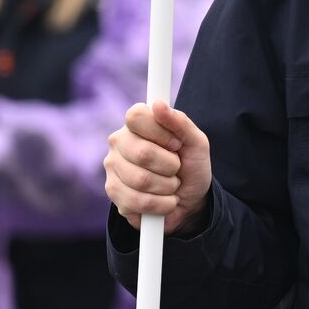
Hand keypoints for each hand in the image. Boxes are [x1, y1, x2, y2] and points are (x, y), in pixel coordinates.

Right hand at [105, 101, 211, 235]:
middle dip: (170, 165)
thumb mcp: (196, 142)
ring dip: (168, 186)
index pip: (136, 116)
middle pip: (142, 152)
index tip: (177, 144)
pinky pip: (138, 202)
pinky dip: (162, 204)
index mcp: (137, 124)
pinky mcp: (114, 195)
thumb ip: (180, 122)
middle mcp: (119, 143)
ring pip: (141, 180)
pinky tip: (166, 201)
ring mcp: (113, 169)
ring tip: (172, 184)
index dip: (161, 132)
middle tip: (176, 167)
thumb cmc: (190, 165)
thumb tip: (158, 104)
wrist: (190, 200)